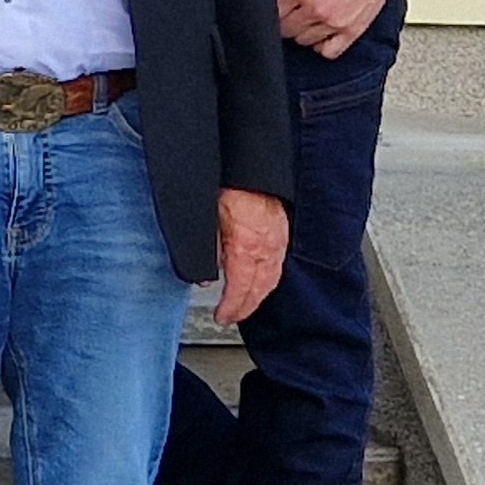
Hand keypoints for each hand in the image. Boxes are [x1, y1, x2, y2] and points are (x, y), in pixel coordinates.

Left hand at [211, 187, 287, 324]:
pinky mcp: (281, 232)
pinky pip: (276, 264)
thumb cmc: (227, 189)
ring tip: (244, 305)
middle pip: (259, 289)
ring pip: (271, 279)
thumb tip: (203, 278)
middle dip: (245, 307)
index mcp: (247, 248)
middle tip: (231, 316)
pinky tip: (260, 281)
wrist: (248, 168)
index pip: (241, 288)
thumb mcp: (205, 221)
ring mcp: (276, 241)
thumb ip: (205, 252)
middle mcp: (266, 248)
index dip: (232, 307)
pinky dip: (268, 279)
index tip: (222, 316)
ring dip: (258, 296)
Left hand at [276, 0, 400, 59]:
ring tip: (305, 24)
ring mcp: (333, 23)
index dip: (274, 9)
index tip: (278, 7)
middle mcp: (315, 10)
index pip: (274, 12)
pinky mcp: (351, 31)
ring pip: (305, 41)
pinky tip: (322, 37)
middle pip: (286, 30)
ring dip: (303, 33)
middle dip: (285, 23)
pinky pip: (330, 51)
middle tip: (289, 16)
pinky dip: (323, 47)